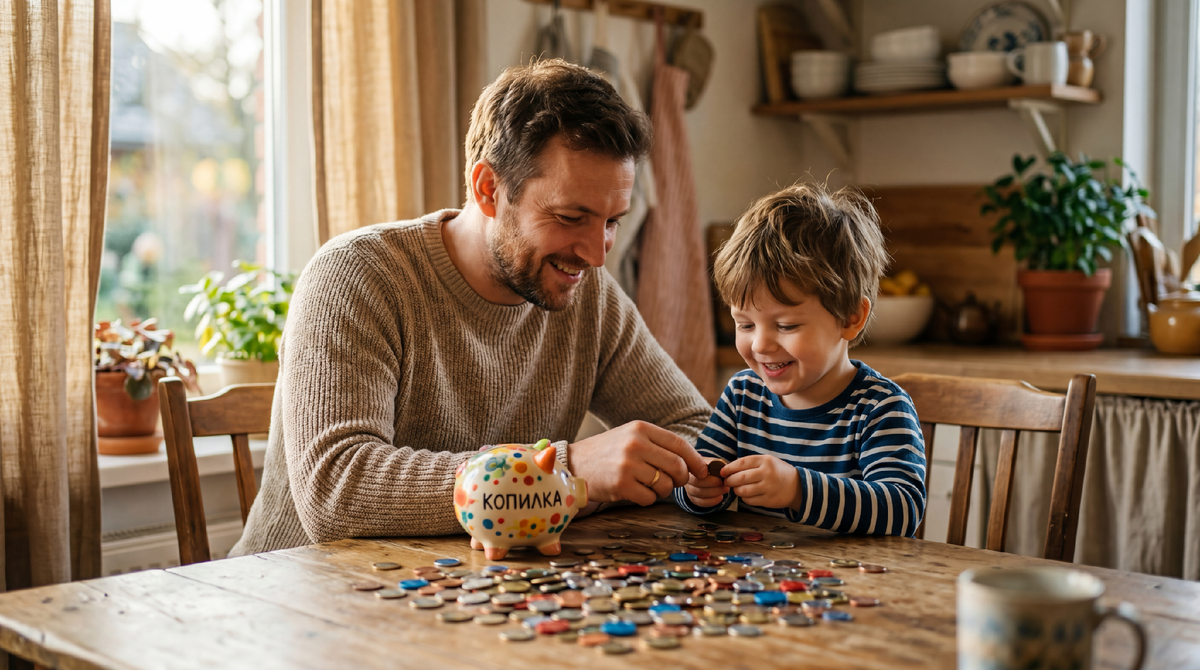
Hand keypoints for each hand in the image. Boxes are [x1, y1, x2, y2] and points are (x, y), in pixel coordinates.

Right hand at [568, 421, 708, 505]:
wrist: (573, 464)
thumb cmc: (607, 453)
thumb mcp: (631, 438)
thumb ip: (658, 446)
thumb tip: (694, 464)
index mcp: (640, 428)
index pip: (679, 444)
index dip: (695, 460)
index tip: (703, 471)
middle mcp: (635, 444)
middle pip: (677, 466)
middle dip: (680, 478)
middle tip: (672, 481)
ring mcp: (627, 464)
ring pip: (665, 485)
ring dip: (661, 491)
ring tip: (646, 485)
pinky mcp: (620, 484)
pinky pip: (649, 499)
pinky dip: (646, 499)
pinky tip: (633, 492)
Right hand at [684, 457, 729, 507]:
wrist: (708, 474)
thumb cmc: (711, 466)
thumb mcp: (714, 461)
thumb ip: (716, 463)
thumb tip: (722, 470)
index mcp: (690, 466)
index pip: (695, 471)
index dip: (707, 476)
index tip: (719, 478)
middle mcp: (687, 477)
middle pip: (696, 483)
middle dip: (712, 484)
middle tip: (723, 483)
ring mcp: (689, 489)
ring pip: (698, 493)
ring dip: (714, 493)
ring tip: (725, 489)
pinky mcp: (693, 498)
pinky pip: (700, 502)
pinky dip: (711, 501)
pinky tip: (720, 497)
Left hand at [723, 455, 802, 509]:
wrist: (797, 486)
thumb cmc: (777, 472)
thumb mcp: (767, 461)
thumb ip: (750, 463)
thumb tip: (728, 469)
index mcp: (765, 461)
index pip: (741, 463)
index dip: (729, 468)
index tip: (722, 472)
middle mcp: (767, 473)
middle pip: (740, 478)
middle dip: (730, 480)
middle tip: (727, 482)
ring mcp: (768, 488)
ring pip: (743, 490)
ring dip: (736, 490)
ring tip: (736, 488)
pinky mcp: (768, 500)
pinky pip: (749, 500)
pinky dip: (744, 498)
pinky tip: (746, 495)